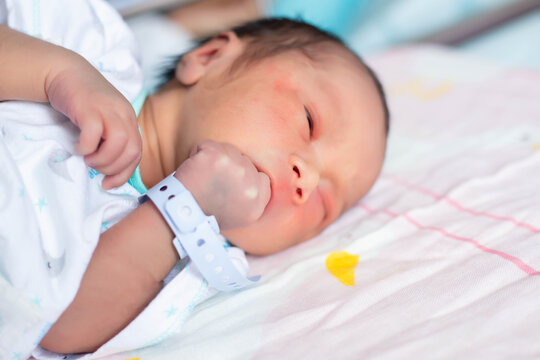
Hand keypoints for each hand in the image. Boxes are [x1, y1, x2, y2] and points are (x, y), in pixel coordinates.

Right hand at [46, 61, 141, 189]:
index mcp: (130, 120)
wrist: (66, 71)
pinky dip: (86, 147)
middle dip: (114, 168)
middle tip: (96, 168)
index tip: (109, 183)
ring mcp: (108, 109)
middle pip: (132, 150)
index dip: (124, 173)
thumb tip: (111, 168)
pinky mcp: (89, 107)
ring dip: (103, 159)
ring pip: (119, 143)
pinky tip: (78, 147)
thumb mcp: (105, 119)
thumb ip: (112, 139)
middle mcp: (124, 114)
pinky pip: (94, 134)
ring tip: (88, 159)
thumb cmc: (84, 101)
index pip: (137, 153)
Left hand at [174, 140, 270, 229]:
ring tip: (205, 176)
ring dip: (215, 158)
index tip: (230, 186)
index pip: (261, 176)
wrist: (184, 214)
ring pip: (228, 149)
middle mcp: (250, 184)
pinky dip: (198, 153)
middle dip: (230, 167)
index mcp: (258, 200)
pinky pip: (208, 145)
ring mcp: (235, 168)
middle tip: (214, 184)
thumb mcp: (243, 215)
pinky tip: (196, 169)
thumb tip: (261, 177)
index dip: (244, 178)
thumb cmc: (209, 214)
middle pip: (245, 160)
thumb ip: (256, 196)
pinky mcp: (216, 156)